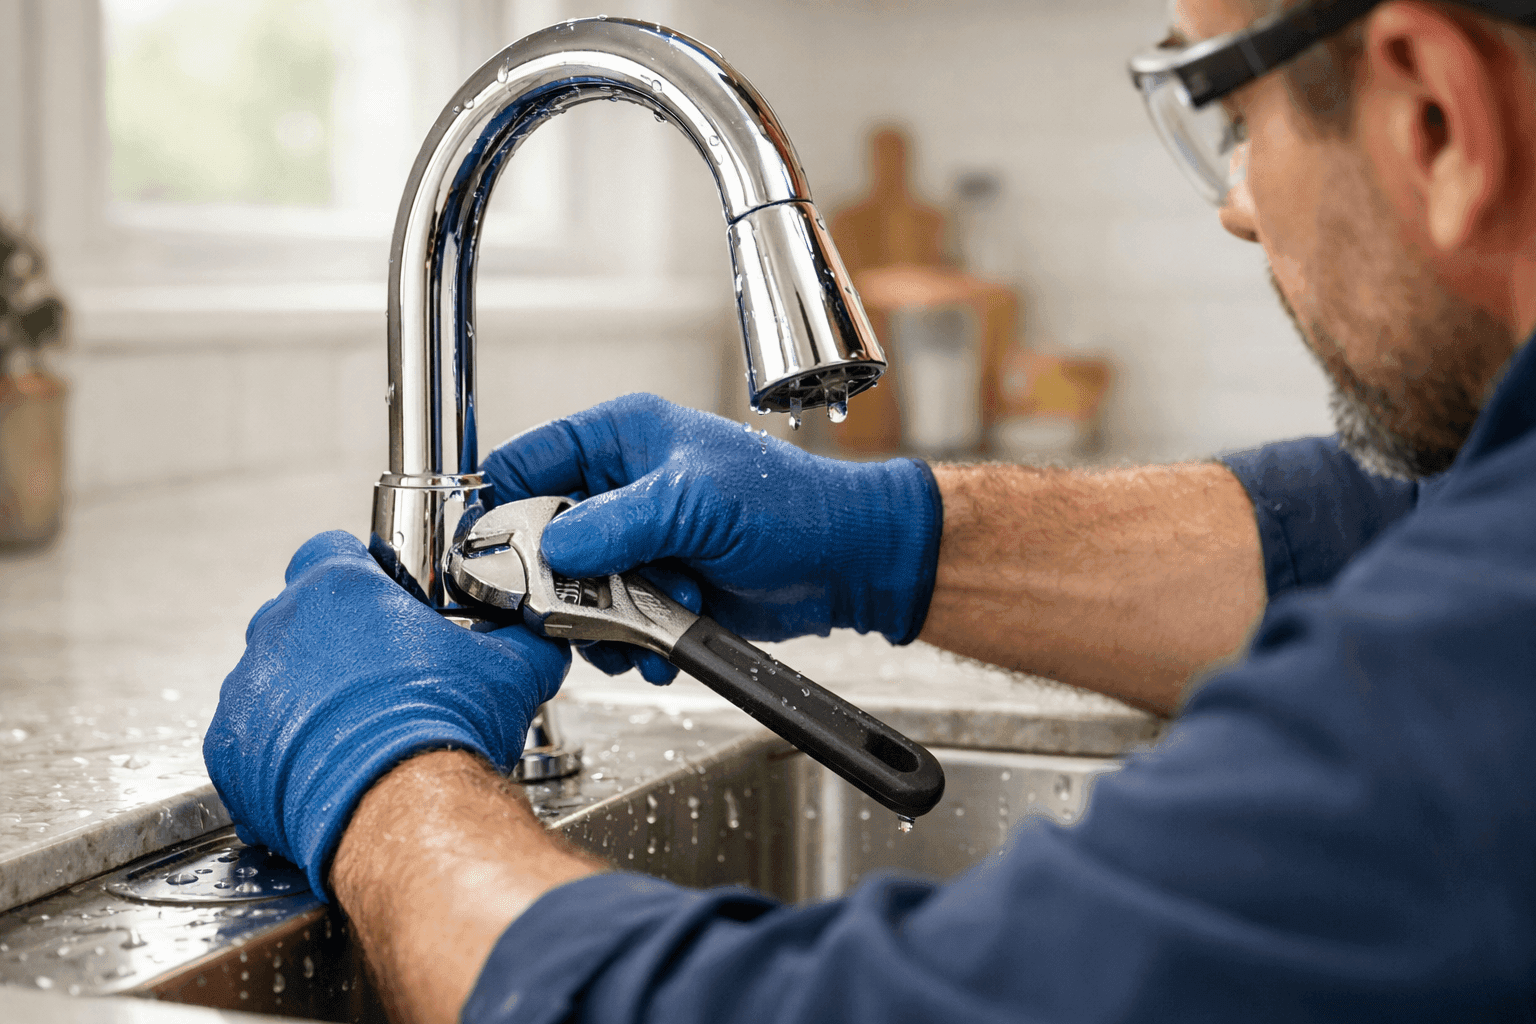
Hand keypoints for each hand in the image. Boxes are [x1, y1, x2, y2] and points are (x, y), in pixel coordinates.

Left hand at [203, 531, 569, 897]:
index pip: (330, 549)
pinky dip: (281, 755)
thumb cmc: (444, 729)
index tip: (383, 601)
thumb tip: (542, 643)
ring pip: (272, 681)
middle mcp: (279, 631)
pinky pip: (251, 743)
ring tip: (357, 733)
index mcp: (339, 591)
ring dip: (306, 699)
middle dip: (334, 642)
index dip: (359, 572)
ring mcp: (247, 693)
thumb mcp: (515, 671)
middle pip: (299, 618)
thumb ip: (525, 642)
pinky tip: (327, 772)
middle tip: (382, 676)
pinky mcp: (229, 755)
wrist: (405, 813)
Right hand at [480, 393, 942, 682]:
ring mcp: (635, 541)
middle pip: (539, 541)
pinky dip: (628, 643)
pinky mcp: (653, 588)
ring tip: (657, 614)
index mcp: (619, 437)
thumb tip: (552, 551)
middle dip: (564, 584)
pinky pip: (610, 623)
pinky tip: (662, 643)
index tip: (498, 561)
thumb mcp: (696, 503)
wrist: (844, 563)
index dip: (501, 512)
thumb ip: (617, 524)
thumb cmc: (790, 507)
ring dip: (606, 619)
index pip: (523, 465)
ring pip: (572, 593)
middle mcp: (618, 487)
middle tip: (592, 604)